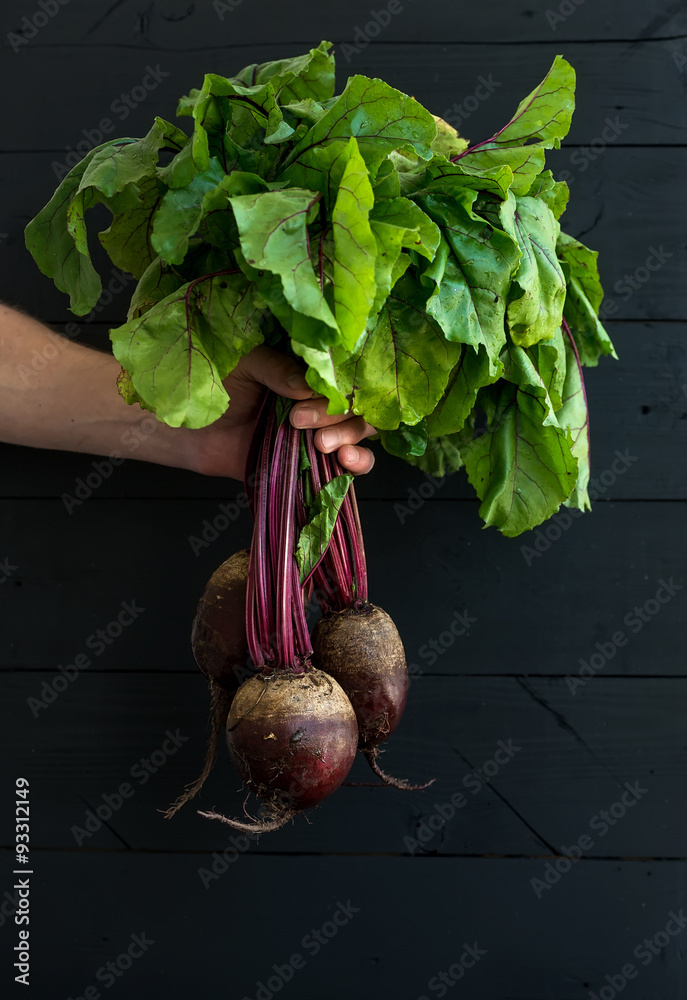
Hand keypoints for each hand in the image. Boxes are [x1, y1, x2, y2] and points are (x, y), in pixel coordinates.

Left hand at [178, 346, 375, 480]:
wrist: (193, 429)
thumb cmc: (215, 386)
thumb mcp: (243, 363)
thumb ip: (274, 368)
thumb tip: (307, 387)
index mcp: (309, 367)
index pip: (343, 372)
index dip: (334, 386)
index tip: (305, 397)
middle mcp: (321, 397)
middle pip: (355, 404)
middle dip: (334, 416)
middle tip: (298, 420)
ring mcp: (322, 428)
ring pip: (360, 431)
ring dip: (349, 437)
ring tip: (321, 445)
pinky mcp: (316, 459)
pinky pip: (353, 462)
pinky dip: (359, 461)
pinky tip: (346, 460)